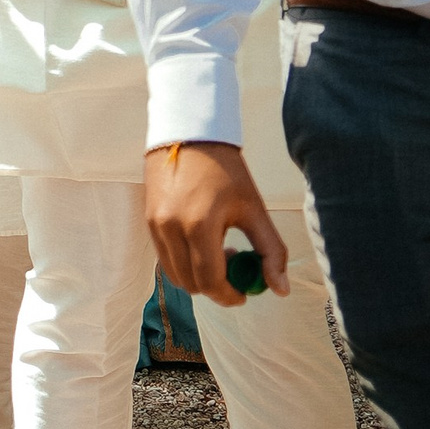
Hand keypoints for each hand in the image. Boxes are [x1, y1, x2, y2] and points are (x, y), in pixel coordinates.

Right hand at [144, 142, 288, 305]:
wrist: (189, 132)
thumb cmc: (225, 169)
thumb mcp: (254, 208)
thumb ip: (270, 250)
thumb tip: (281, 289)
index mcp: (199, 226)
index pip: (210, 282)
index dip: (229, 295)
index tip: (244, 293)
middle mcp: (171, 228)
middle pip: (191, 284)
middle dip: (215, 287)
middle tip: (234, 269)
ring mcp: (155, 225)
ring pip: (175, 274)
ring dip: (197, 276)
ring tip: (218, 252)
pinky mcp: (148, 220)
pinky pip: (165, 258)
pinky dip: (184, 262)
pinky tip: (201, 242)